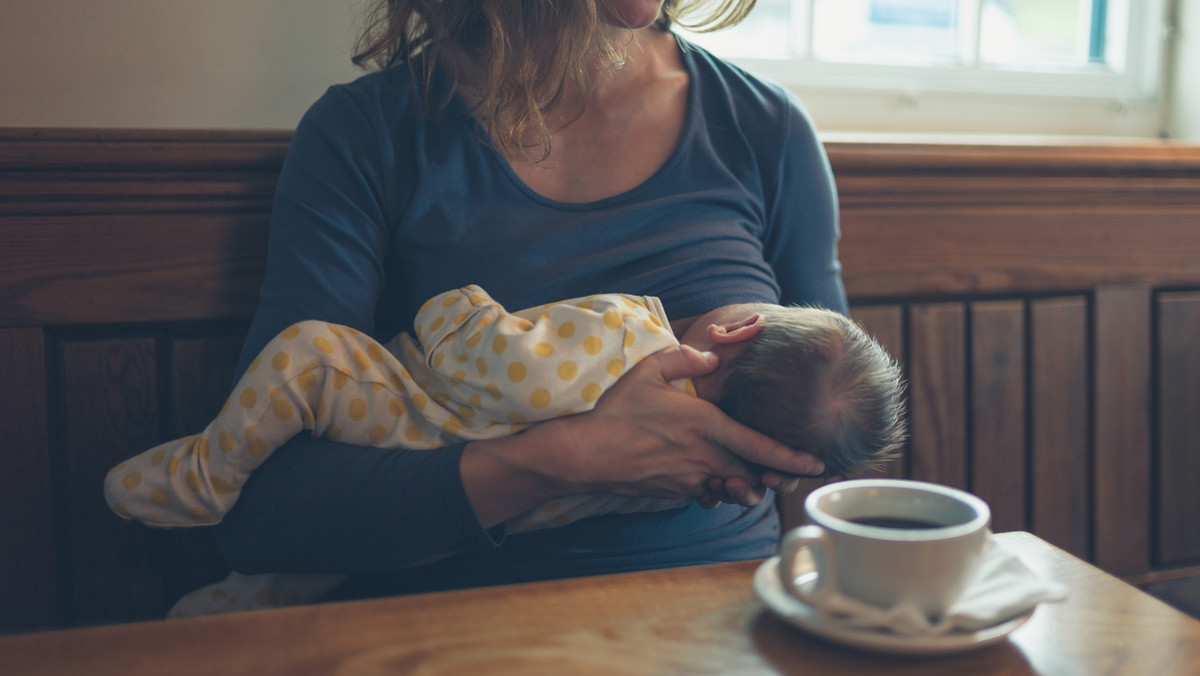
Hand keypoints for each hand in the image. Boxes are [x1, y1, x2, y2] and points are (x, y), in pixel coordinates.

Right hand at [556, 344, 823, 503]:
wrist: (586, 454)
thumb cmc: (617, 411)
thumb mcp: (649, 370)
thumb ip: (685, 358)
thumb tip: (712, 357)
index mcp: (706, 425)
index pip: (759, 445)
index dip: (791, 457)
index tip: (815, 463)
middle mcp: (704, 456)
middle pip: (753, 474)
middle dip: (773, 477)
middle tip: (787, 476)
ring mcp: (690, 478)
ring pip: (732, 489)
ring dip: (744, 486)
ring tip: (750, 480)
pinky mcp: (675, 492)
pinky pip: (707, 494)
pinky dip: (715, 489)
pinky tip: (710, 478)